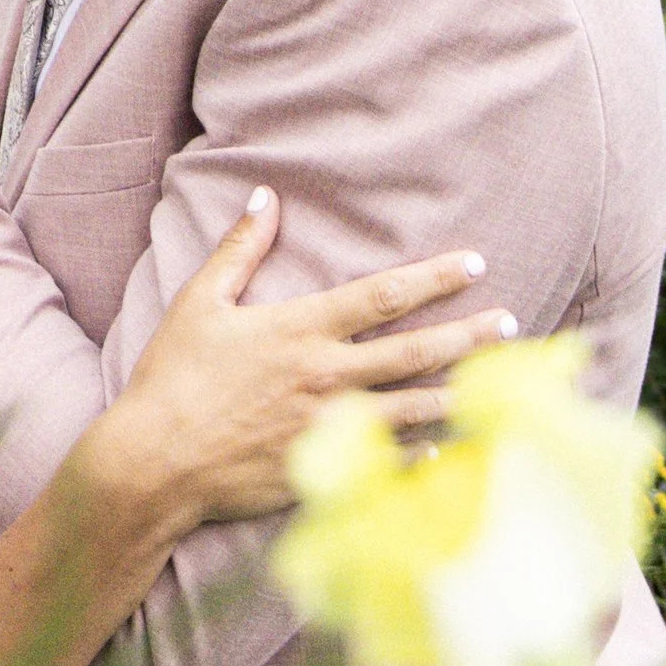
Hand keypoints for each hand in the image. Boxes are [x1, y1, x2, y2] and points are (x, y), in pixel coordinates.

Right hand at [76, 189, 514, 536]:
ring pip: (416, 407)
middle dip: (469, 333)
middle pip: (416, 350)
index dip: (434, 276)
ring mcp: (331, 427)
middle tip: (511, 324)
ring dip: (464, 392)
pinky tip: (457, 449)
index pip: (384, 295)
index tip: (473, 264)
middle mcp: (326, 375)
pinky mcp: (326, 468)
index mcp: (301, 329)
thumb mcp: (201, 302)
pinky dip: (428, 455)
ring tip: (502, 385)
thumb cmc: (173, 378)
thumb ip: (240, 249)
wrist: (154, 462)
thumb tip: (263, 196)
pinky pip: (392, 462)